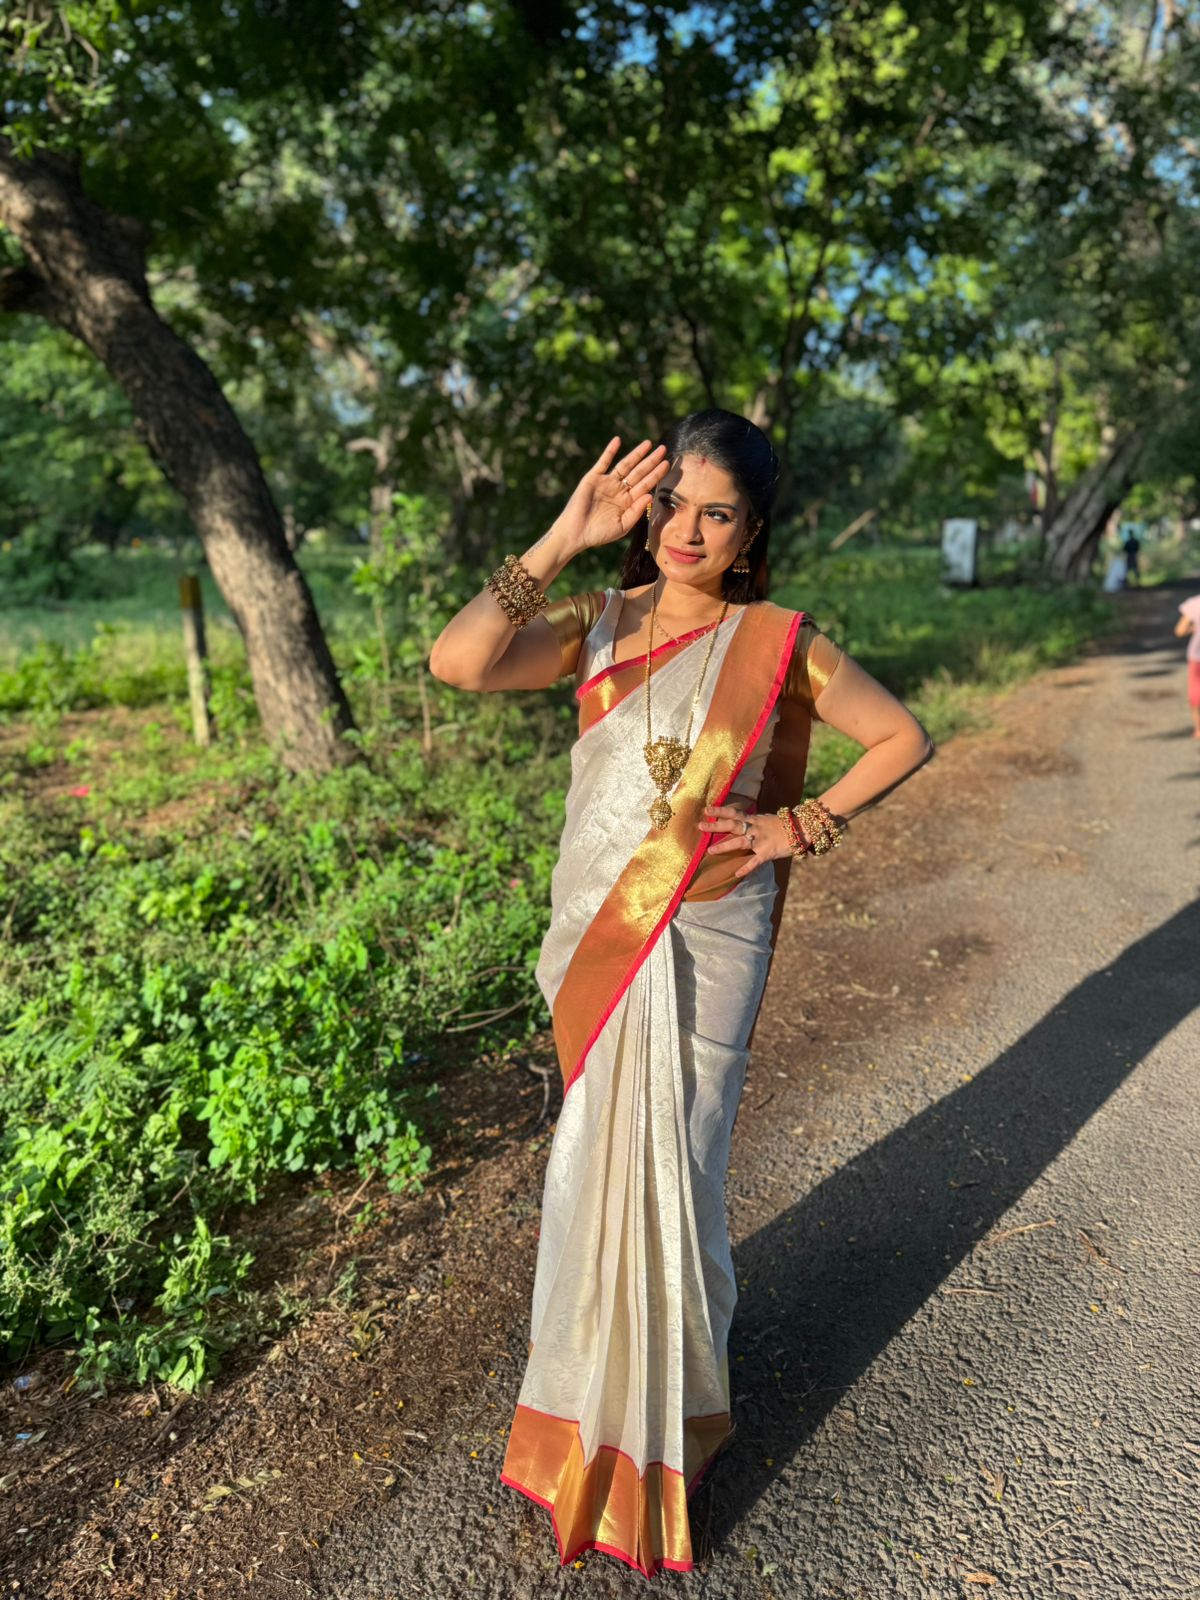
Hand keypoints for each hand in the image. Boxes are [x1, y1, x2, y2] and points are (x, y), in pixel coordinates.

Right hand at [551, 436, 669, 553]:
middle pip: (639, 472)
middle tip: (664, 449)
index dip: (656, 474)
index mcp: (628, 501)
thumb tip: (651, 495)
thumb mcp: (623, 526)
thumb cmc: (599, 534)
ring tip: (648, 443)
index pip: (646, 484)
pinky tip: (618, 441)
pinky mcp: (593, 478)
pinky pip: (603, 462)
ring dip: (636, 454)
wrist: (575, 533)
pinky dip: (610, 451)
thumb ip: (637, 511)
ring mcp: (606, 482)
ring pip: (625, 465)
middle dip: (651, 461)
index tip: (667, 464)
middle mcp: (619, 490)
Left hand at [702, 803, 793, 878]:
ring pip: (739, 843)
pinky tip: (736, 874)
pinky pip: (755, 861)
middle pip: (732, 825)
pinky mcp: (767, 853)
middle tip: (700, 826)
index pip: (733, 813)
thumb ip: (752, 821)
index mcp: (753, 819)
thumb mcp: (765, 819)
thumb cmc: (782, 825)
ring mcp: (760, 840)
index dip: (719, 811)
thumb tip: (739, 820)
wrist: (801, 830)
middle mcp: (754, 828)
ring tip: (710, 851)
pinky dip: (746, 868)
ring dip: (724, 847)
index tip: (706, 810)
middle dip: (715, 826)